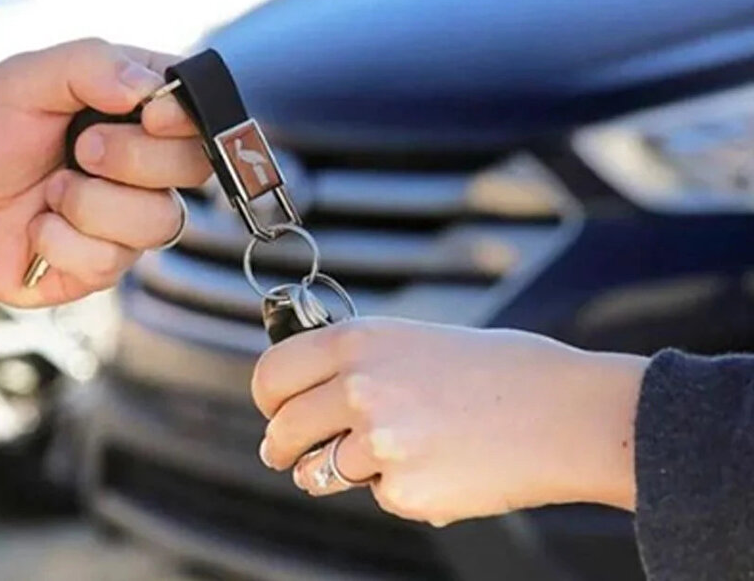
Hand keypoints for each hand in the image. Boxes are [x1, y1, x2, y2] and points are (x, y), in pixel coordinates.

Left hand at [0, 38, 207, 306]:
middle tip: (79, 149)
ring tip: (48, 193)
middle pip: (195, 164)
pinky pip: (113, 259)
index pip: (199, 107)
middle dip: (131, 158)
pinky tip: (35, 230)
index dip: (185, 117)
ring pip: (161, 219)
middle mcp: (142, 163)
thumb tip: (150, 90)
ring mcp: (127, 217)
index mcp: (133, 106)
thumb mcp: (22, 78)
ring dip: (91, 204)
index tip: (147, 115)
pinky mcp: (105, 264)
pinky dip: (62, 240)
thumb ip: (90, 64)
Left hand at [251, 318, 646, 526]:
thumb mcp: (418, 341)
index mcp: (359, 342)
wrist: (569, 416)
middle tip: (287, 454)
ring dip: (334, 472)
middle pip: (283, 429)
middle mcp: (359, 388)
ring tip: (386, 455)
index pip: (272, 374)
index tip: (273, 412)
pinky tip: (445, 467)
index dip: (268, 399)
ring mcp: (378, 444)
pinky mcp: (403, 491)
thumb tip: (313, 395)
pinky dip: (401, 490)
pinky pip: (379, 497)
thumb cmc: (505, 373)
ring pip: (320, 471)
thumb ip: (361, 364)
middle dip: (282, 447)